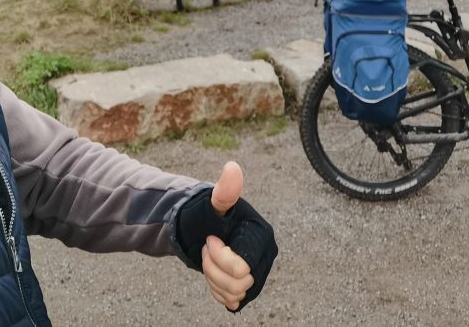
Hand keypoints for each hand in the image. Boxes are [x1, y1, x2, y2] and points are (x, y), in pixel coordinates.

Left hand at [202, 162, 253, 310]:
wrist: (202, 229)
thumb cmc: (208, 214)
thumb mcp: (214, 204)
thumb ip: (225, 190)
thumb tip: (232, 167)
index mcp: (262, 235)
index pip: (240, 267)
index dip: (218, 257)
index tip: (211, 239)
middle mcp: (266, 255)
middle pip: (238, 284)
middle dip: (214, 268)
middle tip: (207, 249)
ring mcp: (259, 272)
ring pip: (234, 294)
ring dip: (214, 279)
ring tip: (210, 260)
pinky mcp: (250, 286)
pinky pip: (233, 301)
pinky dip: (218, 290)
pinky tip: (214, 273)